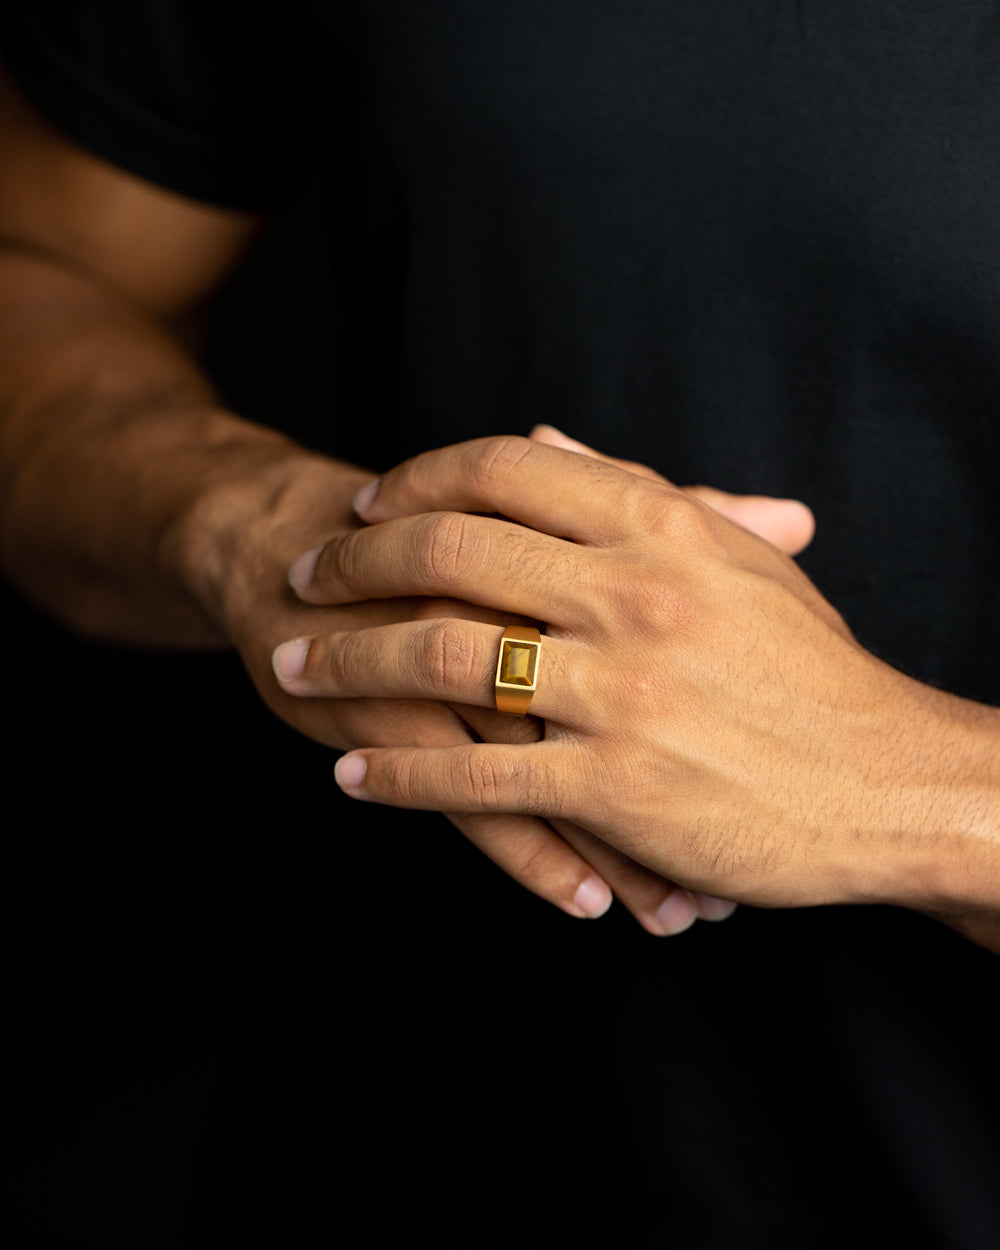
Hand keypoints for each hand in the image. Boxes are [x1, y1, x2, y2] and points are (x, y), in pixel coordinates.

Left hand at [283, 436, 998, 912]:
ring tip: (294, 668)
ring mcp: (622, 692)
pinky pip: (477, 777)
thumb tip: (545, 434)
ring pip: (445, 656)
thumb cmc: (813, 672)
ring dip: (350, 662)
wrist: (892, 782)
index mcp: (664, 526)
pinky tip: (356, 773)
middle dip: (354, 563)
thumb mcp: (738, 561)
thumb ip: (639, 491)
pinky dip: (401, 771)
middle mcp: (635, 595)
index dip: (418, 477)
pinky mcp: (615, 787)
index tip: (368, 504)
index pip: (507, 467)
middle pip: (453, 549)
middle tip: (301, 578)